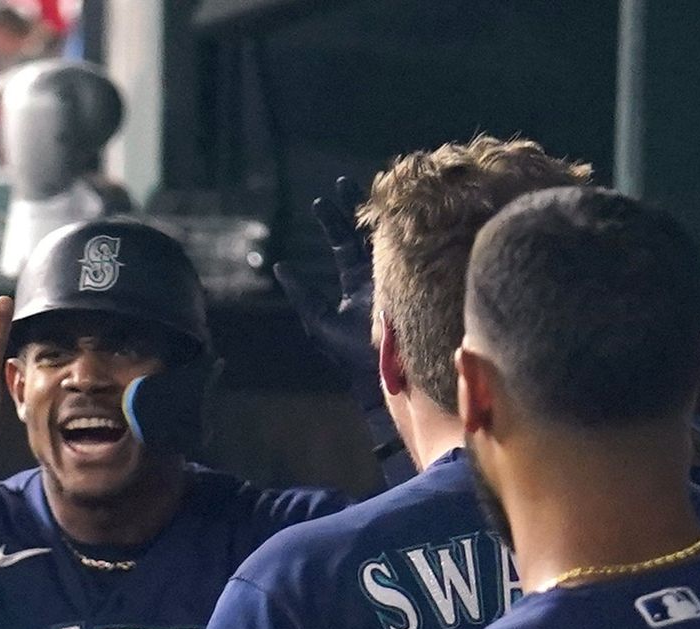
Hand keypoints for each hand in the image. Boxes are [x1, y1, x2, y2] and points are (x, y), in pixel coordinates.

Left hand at [270, 176, 401, 455]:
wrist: (386, 376)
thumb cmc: (350, 355)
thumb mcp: (320, 321)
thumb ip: (303, 293)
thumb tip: (280, 266)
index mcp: (355, 282)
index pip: (344, 244)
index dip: (333, 220)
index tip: (321, 198)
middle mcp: (378, 274)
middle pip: (367, 232)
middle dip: (356, 206)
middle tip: (342, 181)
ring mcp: (400, 274)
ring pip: (390, 234)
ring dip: (381, 210)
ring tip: (372, 185)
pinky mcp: (419, 279)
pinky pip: (415, 247)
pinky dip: (408, 227)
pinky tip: (399, 207)